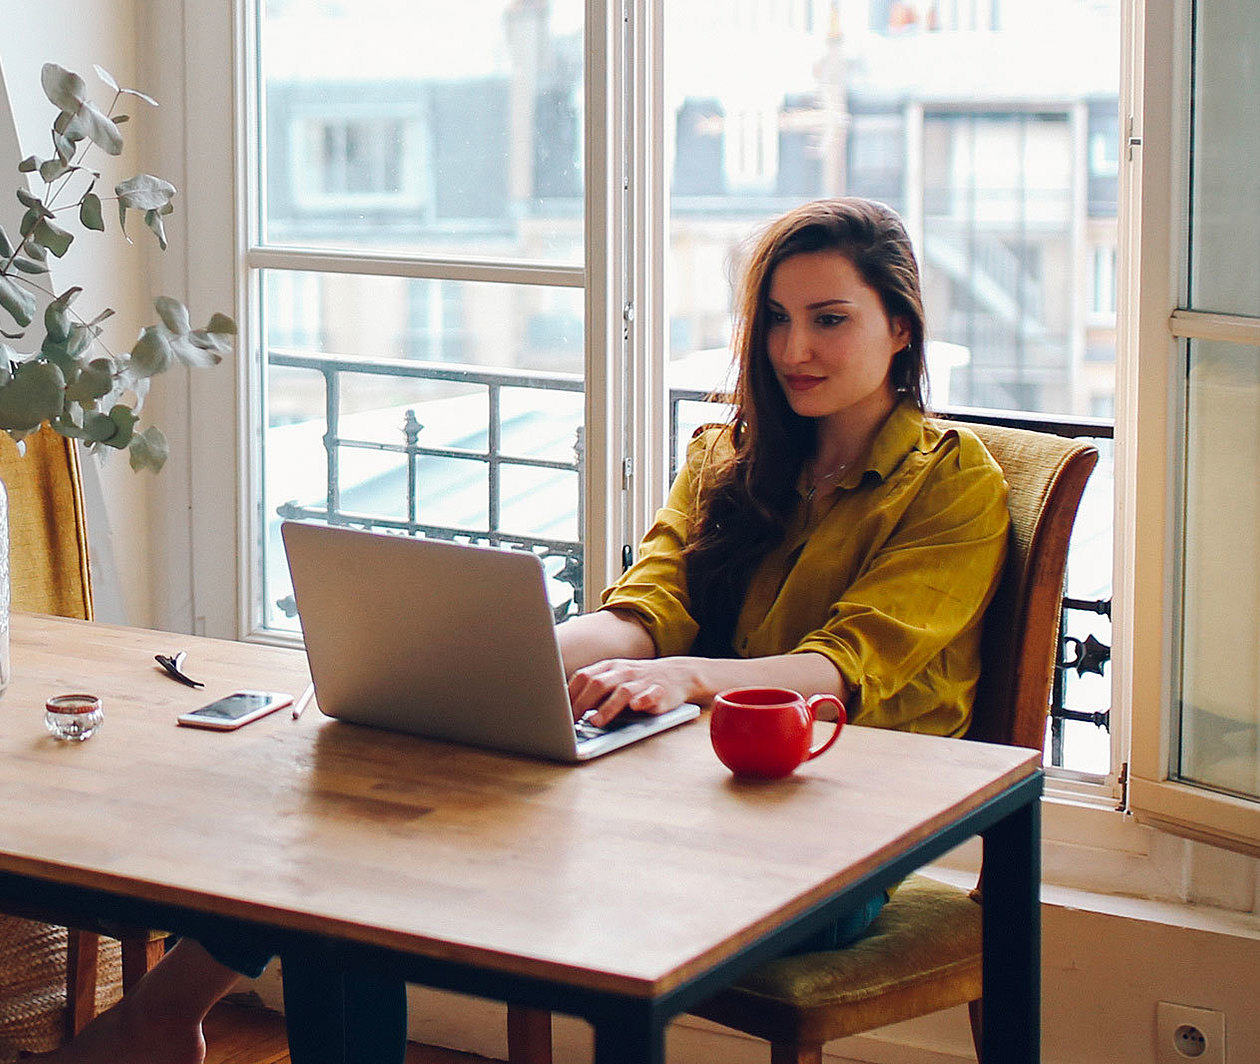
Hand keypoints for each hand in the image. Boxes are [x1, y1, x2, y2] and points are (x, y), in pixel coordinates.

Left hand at [568, 657, 695, 726]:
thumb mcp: (615, 680)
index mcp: (610, 667)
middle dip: (582, 702)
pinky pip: (650, 694)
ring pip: (622, 691)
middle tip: (571, 720)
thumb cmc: (639, 682)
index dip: (570, 693)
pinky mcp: (660, 691)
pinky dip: (643, 700)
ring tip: (596, 722)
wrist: (679, 674)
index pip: (584, 676)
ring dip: (607, 707)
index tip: (557, 710)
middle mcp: (624, 671)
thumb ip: (595, 690)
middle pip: (598, 683)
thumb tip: (567, 707)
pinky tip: (636, 707)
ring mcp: (642, 681)